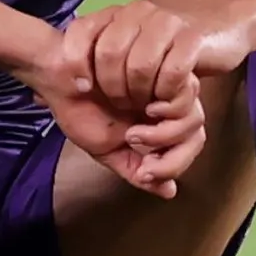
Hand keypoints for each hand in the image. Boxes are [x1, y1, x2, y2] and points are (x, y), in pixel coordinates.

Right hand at [13, 30, 202, 199]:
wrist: (59, 78)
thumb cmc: (80, 109)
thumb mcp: (108, 149)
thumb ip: (135, 169)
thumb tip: (169, 192)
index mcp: (158, 121)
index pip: (188, 145)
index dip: (173, 165)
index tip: (144, 173)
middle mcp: (167, 101)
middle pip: (195, 131)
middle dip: (171, 154)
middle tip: (139, 154)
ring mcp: (165, 82)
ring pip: (193, 115)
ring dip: (164, 134)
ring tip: (132, 134)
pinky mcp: (161, 64)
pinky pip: (184, 91)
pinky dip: (166, 110)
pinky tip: (142, 113)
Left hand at [66, 0, 248, 116]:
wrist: (220, 29)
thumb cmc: (163, 54)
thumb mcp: (122, 59)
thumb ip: (86, 73)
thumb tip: (37, 95)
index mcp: (114, 15)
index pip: (80, 31)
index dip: (74, 61)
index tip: (80, 89)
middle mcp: (136, 12)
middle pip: (109, 53)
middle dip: (112, 87)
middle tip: (121, 104)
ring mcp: (165, 22)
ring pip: (140, 65)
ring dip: (140, 94)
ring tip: (143, 105)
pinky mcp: (192, 39)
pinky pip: (172, 71)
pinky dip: (166, 93)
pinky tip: (163, 100)